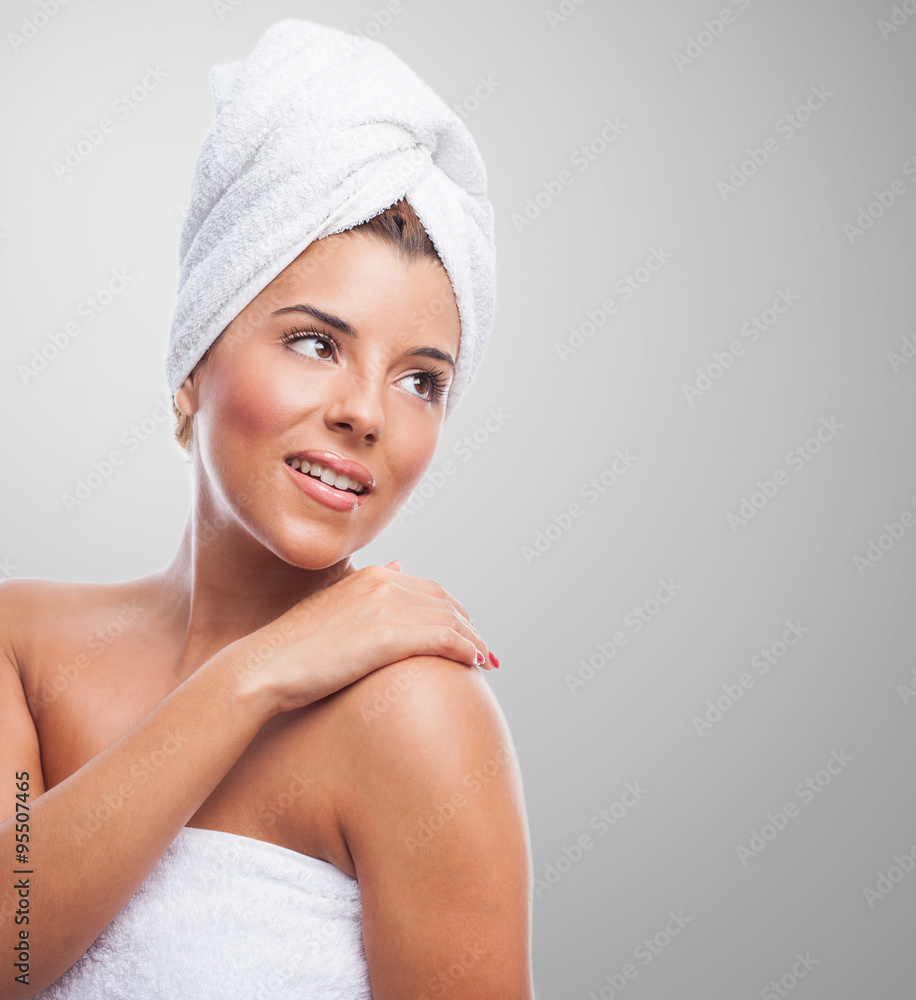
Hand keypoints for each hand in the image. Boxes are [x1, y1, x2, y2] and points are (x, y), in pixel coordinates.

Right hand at [224, 561, 494, 714]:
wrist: (264, 668)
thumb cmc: (291, 650)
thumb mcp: (331, 608)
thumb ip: (367, 591)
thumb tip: (399, 564)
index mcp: (371, 575)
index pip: (428, 588)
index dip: (451, 610)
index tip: (464, 631)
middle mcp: (384, 582)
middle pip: (444, 601)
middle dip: (467, 624)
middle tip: (482, 648)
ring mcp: (388, 606)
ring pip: (450, 619)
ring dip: (474, 640)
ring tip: (485, 660)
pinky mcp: (390, 635)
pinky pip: (446, 638)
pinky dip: (467, 650)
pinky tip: (476, 665)